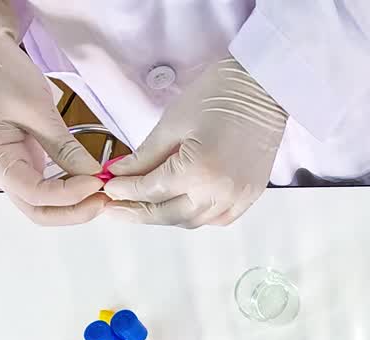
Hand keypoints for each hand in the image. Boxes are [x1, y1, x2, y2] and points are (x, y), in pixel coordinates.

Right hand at [0, 0, 106, 224]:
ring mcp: (9, 166)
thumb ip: (63, 146)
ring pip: (41, 203)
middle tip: (105, 199)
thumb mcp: (36, 107)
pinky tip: (90, 181)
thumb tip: (93, 174)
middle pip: (36, 209)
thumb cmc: (0, 72)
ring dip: (72, 204)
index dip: (68, 195)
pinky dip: (68, 189)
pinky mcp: (23, 159)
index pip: (33, 194)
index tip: (97, 182)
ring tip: (102, 192)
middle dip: (72, 211)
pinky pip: (46, 185)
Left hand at [104, 57, 286, 228]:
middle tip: (114, 207)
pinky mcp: (249, 196)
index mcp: (197, 171)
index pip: (149, 190)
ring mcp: (237, 198)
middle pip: (167, 215)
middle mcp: (218, 192)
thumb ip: (144, 156)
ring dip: (164, 216)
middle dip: (136, 212)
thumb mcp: (172, 123)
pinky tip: (179, 206)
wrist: (262, 88)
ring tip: (143, 206)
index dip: (123, 191)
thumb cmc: (220, 95)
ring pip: (191, 222)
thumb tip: (120, 174)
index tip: (107, 188)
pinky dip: (194, 217)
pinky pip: (216, 220)